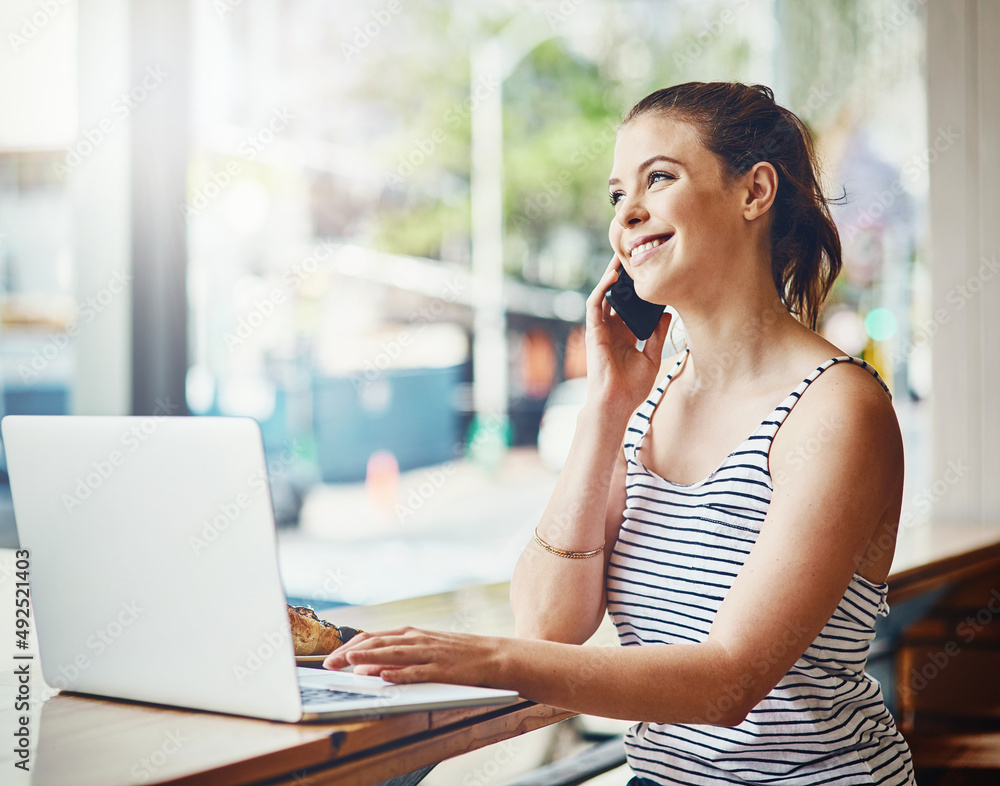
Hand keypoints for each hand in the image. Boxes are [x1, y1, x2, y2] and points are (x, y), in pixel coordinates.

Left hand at [322, 626, 508, 686]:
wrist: (493, 655)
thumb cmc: (457, 653)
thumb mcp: (425, 647)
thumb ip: (398, 653)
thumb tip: (367, 665)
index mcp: (411, 633)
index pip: (373, 636)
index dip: (350, 646)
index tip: (331, 656)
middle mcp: (417, 639)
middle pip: (378, 643)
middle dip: (351, 653)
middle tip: (329, 663)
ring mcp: (429, 653)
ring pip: (394, 653)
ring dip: (370, 657)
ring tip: (349, 663)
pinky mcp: (442, 669)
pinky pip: (417, 671)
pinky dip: (400, 673)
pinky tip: (385, 676)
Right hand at [585, 257, 671, 415]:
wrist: (616, 403)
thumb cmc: (632, 387)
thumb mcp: (652, 357)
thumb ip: (658, 336)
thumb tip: (667, 314)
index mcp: (627, 335)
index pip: (633, 306)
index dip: (639, 290)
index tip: (651, 272)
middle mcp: (613, 329)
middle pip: (618, 296)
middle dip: (624, 277)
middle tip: (634, 255)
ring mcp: (602, 329)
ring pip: (604, 295)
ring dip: (610, 276)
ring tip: (621, 256)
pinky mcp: (593, 331)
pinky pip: (594, 305)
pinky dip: (601, 289)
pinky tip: (611, 277)